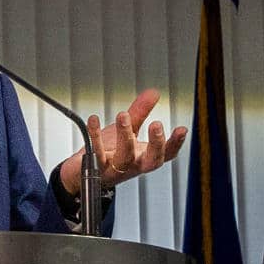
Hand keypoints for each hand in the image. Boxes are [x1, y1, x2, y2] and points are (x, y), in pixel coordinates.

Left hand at [58, 88, 185, 194]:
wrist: (82, 171)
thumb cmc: (109, 151)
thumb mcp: (128, 130)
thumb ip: (140, 112)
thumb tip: (154, 92)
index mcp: (144, 157)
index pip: (166, 154)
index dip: (176, 143)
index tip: (182, 129)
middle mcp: (133, 166)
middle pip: (152, 161)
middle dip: (156, 144)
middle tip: (157, 124)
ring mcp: (115, 169)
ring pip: (125, 156)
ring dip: (125, 135)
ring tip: (123, 115)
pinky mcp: (95, 167)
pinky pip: (96, 152)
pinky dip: (95, 135)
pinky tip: (93, 119)